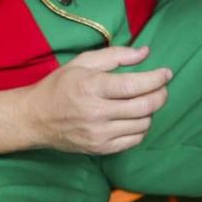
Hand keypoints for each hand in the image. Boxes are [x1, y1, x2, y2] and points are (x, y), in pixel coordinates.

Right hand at [17, 44, 171, 154]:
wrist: (35, 118)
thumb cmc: (60, 86)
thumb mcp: (83, 62)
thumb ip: (116, 55)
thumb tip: (145, 52)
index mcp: (92, 87)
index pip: (135, 85)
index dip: (157, 78)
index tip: (167, 73)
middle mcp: (96, 113)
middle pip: (144, 106)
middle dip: (161, 94)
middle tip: (162, 87)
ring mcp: (99, 134)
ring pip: (143, 124)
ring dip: (151, 111)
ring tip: (145, 101)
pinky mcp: (100, 149)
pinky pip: (134, 140)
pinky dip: (142, 128)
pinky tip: (135, 117)